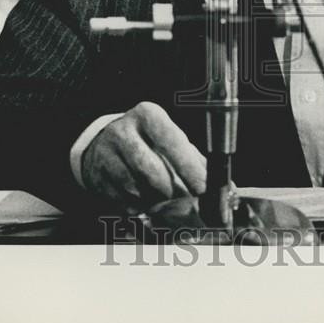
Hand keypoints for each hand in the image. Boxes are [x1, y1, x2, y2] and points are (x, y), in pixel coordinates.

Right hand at [81, 102, 206, 212]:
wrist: (103, 144)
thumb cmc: (147, 142)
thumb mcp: (168, 138)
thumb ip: (195, 160)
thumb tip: (226, 187)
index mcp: (148, 115)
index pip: (172, 142)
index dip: (189, 168)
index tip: (203, 188)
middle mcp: (124, 131)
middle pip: (154, 173)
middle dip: (173, 191)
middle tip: (184, 198)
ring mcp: (106, 155)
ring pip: (140, 191)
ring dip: (156, 201)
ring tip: (161, 195)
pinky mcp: (97, 178)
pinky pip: (125, 203)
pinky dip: (140, 206)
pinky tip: (142, 197)